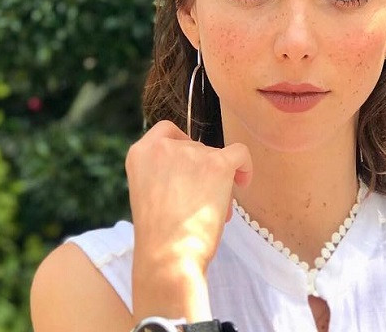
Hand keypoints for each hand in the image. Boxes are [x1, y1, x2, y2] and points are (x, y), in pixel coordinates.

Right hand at [125, 120, 251, 320]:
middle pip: (195, 147)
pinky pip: (240, 153)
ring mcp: (192, 152)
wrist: (169, 255)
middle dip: (202, 172)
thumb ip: (164, 174)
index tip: (189, 165)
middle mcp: (164, 147)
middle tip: (200, 204)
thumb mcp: (148, 194)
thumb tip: (199, 172)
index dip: (182, 146)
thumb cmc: (160, 236)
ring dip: (219, 181)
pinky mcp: (217, 164)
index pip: (166, 131)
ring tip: (212, 211)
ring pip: (217, 156)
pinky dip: (245, 167)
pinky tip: (242, 183)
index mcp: (140, 153)